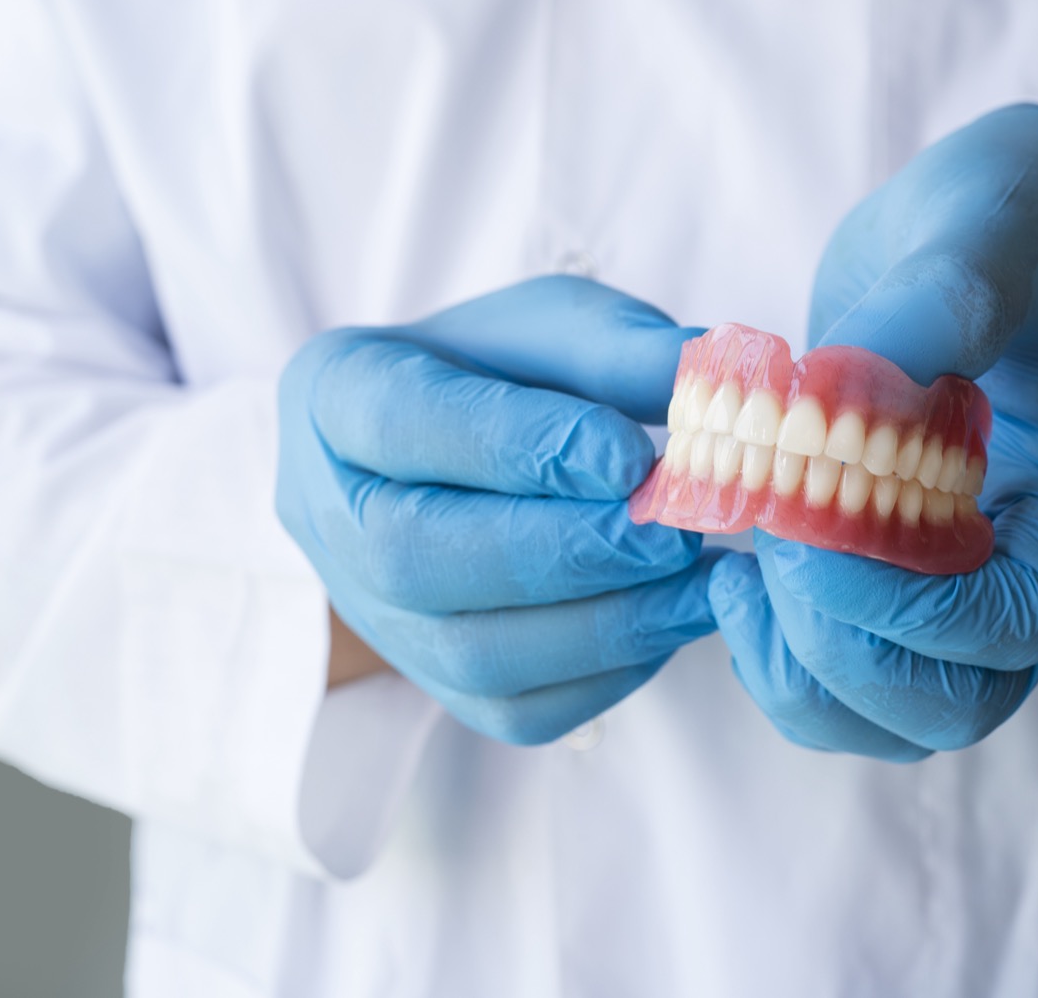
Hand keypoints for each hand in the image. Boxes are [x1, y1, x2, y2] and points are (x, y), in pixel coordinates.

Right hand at [277, 277, 715, 744]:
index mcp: (336, 394)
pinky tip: (670, 619)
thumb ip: (617, 348)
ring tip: (698, 584)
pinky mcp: (436, 682)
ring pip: (469, 653)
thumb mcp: (552, 328)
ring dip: (604, 624)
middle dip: (563, 552)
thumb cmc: (499, 374)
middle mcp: (330, 516)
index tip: (629, 455)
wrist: (460, 452)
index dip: (517, 445)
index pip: (404, 423)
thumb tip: (707, 376)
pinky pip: (518, 709)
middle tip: (673, 534)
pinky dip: (610, 673)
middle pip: (417, 557)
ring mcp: (375, 614)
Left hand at [711, 105, 1037, 758]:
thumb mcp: (989, 225)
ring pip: (897, 707)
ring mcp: (974, 574)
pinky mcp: (908, 570)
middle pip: (956, 698)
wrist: (993, 219)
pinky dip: (783, 647)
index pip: (1015, 621)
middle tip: (764, 552)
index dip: (899, 606)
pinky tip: (736, 568)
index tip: (799, 532)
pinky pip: (851, 668)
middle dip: (839, 649)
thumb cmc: (1011, 212)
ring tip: (739, 572)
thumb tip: (843, 391)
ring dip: (801, 666)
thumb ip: (943, 298)